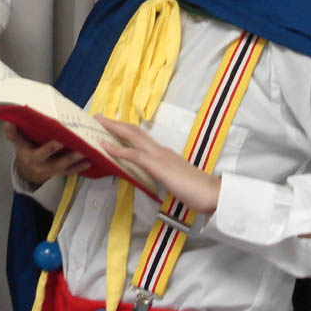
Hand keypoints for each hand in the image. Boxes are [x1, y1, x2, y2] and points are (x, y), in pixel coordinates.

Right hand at [4, 123, 90, 185]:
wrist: (31, 171)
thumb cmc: (26, 150)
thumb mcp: (19, 142)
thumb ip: (14, 133)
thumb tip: (7, 121)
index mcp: (26, 153)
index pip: (19, 142)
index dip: (14, 133)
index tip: (12, 124)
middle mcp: (38, 163)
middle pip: (43, 156)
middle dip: (52, 149)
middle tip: (60, 141)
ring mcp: (50, 170)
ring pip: (61, 166)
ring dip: (72, 160)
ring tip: (83, 152)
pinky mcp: (60, 173)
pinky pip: (70, 172)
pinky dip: (80, 167)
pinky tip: (90, 161)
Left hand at [95, 115, 220, 213]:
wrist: (212, 193)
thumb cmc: (197, 190)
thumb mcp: (176, 180)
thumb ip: (166, 175)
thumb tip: (156, 177)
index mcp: (164, 153)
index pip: (142, 138)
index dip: (126, 131)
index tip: (112, 126)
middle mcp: (160, 150)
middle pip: (135, 131)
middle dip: (116, 123)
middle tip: (99, 117)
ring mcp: (159, 156)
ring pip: (133, 136)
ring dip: (114, 128)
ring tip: (98, 122)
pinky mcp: (157, 166)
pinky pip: (134, 155)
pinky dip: (117, 149)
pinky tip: (105, 146)